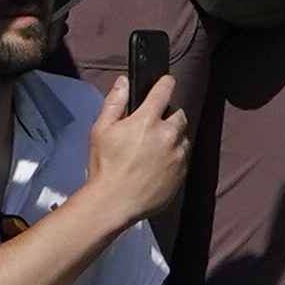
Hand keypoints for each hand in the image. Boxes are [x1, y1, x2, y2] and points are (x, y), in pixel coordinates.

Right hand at [82, 56, 197, 229]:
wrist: (115, 202)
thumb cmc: (105, 166)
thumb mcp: (101, 130)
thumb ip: (115, 103)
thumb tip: (124, 81)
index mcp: (147, 120)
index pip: (164, 91)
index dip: (165, 83)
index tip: (165, 81)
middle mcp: (168, 135)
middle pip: (178, 114)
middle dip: (168, 115)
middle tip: (152, 125)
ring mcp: (178, 155)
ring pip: (183, 136)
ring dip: (173, 137)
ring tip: (154, 148)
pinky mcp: (182, 172)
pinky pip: (183, 157)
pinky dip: (174, 156)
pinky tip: (158, 165)